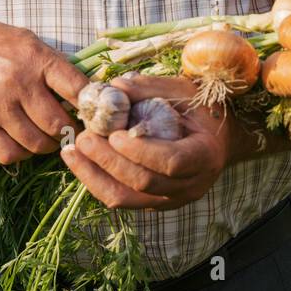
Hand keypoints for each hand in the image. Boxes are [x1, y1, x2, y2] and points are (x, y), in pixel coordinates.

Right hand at [0, 23, 83, 165]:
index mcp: (37, 58)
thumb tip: (89, 95)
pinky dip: (22, 154)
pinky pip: (10, 153)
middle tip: (71, 131)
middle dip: (70, 131)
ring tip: (48, 137)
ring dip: (47, 145)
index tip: (94, 115)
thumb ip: (55, 66)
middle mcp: (19, 82)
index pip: (78, 89)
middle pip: (58, 123)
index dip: (91, 107)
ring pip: (37, 143)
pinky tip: (23, 142)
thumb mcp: (29, 42)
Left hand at [59, 73, 234, 210]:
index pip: (171, 163)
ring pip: (127, 199)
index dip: (140, 151)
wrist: (219, 139)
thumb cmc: (200, 111)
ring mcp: (172, 199)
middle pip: (144, 183)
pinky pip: (123, 200)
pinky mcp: (155, 203)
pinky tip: (80, 163)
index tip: (114, 134)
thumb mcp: (182, 91)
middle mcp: (191, 185)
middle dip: (108, 161)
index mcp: (204, 156)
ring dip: (95, 176)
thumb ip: (150, 89)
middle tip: (83, 138)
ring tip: (71, 153)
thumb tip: (114, 87)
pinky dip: (98, 182)